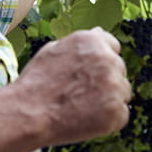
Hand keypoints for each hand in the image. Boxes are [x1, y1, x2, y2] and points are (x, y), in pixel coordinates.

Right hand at [11, 27, 130, 145]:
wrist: (28, 113)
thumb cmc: (36, 82)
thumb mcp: (53, 50)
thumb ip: (81, 41)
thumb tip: (98, 32)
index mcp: (94, 41)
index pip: (113, 46)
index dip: (101, 61)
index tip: (90, 74)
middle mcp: (108, 60)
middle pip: (119, 70)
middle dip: (106, 80)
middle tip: (81, 93)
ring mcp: (115, 86)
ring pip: (122, 92)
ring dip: (109, 99)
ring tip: (82, 107)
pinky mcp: (116, 111)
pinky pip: (121, 114)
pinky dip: (108, 119)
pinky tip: (87, 119)